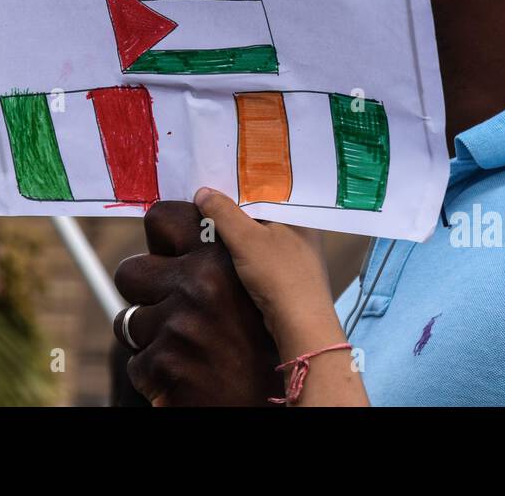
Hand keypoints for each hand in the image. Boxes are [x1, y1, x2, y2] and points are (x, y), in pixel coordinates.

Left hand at [112, 201, 282, 405]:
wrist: (274, 404)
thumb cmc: (266, 339)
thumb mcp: (259, 281)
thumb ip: (227, 243)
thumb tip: (196, 202)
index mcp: (222, 255)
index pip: (161, 217)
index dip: (161, 239)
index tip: (170, 254)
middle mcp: (200, 284)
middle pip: (130, 271)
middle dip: (146, 294)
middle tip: (174, 308)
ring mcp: (181, 326)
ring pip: (128, 320)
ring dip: (152, 336)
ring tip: (188, 345)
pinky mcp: (165, 365)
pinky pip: (136, 361)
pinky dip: (156, 372)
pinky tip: (186, 372)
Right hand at [194, 188, 367, 405]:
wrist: (300, 325)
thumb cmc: (277, 273)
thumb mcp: (246, 238)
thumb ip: (223, 212)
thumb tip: (202, 190)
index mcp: (300, 213)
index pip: (269, 190)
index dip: (242, 184)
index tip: (217, 179)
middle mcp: (303, 230)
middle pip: (264, 212)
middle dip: (238, 207)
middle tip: (208, 197)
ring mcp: (298, 254)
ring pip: (263, 234)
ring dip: (240, 231)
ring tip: (212, 219)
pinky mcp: (291, 275)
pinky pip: (263, 253)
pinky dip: (246, 250)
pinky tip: (228, 249)